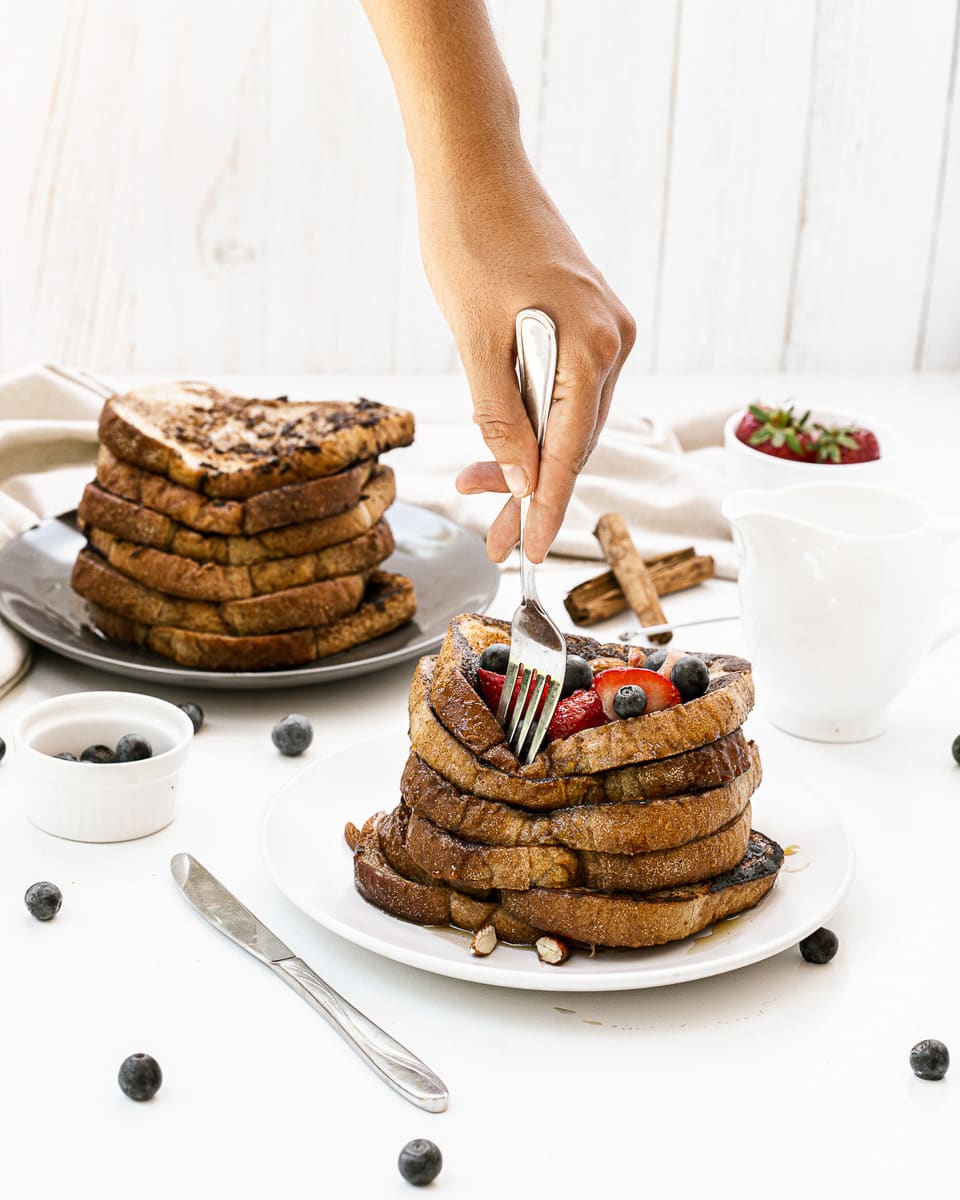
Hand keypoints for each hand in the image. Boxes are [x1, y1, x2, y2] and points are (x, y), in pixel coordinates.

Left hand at [416, 161, 635, 562]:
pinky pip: (567, 389)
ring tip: (480, 491)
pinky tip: (505, 441)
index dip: (548, 507)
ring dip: (529, 457)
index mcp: (591, 347)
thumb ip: (501, 419)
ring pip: (570, 419)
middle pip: (575, 442)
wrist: (474, 164)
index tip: (531, 549)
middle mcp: (612, 341)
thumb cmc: (467, 240)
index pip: (570, 452)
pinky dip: (535, 419)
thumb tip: (521, 484)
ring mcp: (604, 328)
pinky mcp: (586, 319)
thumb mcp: (473, 342)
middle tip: (493, 536)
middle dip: (531, 490)